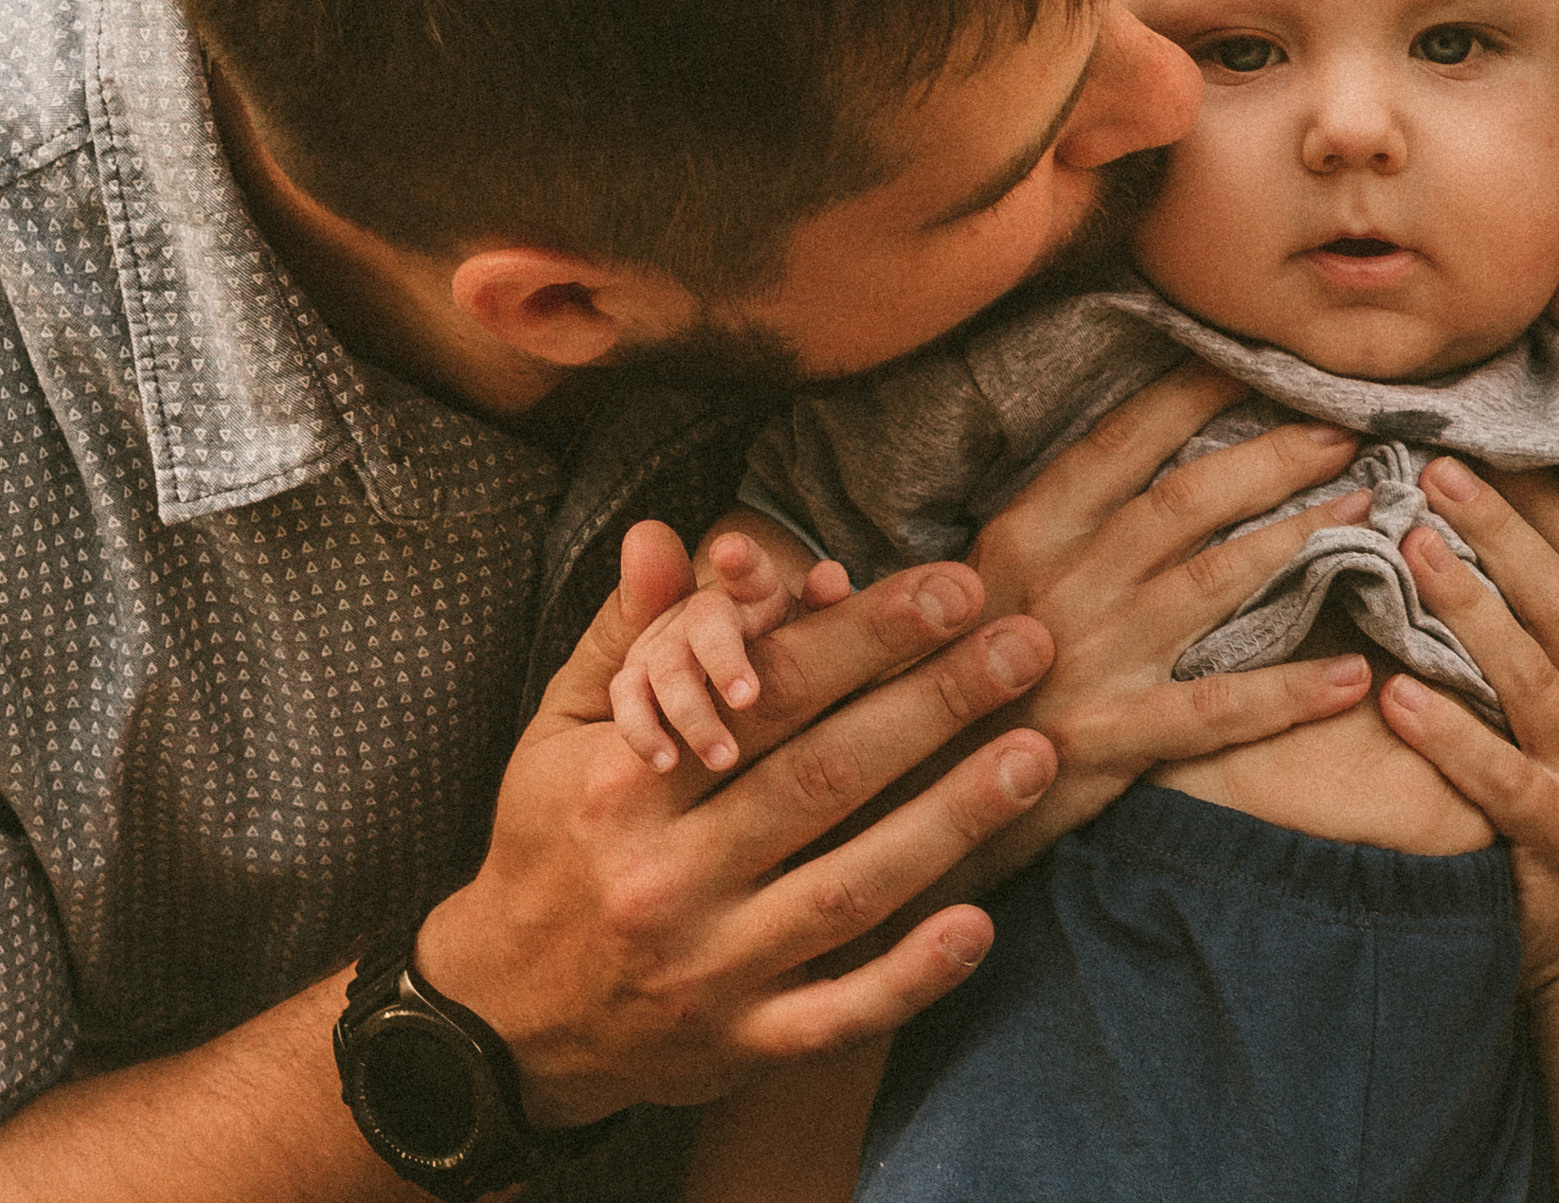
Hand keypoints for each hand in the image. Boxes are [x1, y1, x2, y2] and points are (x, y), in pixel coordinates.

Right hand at [416, 520, 1060, 1126]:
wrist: (501, 1017)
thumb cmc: (552, 844)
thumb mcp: (560, 732)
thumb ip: (627, 633)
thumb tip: (666, 535)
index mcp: (627, 787)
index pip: (769, 694)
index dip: (867, 635)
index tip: (955, 589)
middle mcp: (668, 879)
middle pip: (824, 778)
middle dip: (935, 704)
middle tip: (1027, 646)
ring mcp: (709, 970)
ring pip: (849, 890)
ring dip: (952, 821)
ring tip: (1037, 753)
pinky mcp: (740, 1044)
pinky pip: (839, 1015)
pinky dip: (912, 975)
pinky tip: (982, 924)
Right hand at [609, 529, 852, 773]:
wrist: (738, 690)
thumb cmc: (789, 658)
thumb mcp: (810, 636)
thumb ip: (824, 610)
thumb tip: (832, 575)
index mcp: (753, 592)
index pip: (748, 568)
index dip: (740, 559)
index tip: (730, 553)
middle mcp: (704, 612)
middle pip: (706, 622)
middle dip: (724, 658)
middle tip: (748, 699)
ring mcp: (665, 644)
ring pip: (670, 669)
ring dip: (695, 714)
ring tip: (724, 757)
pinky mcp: (634, 681)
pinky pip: (631, 701)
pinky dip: (645, 732)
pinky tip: (667, 762)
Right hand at [944, 362, 1380, 887]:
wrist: (894, 801)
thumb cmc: (931, 685)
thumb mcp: (963, 587)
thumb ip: (1033, 532)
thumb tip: (1106, 463)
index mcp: (1019, 534)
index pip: (1119, 440)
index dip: (1193, 394)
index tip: (1256, 361)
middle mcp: (1058, 582)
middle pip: (1186, 499)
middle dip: (1273, 456)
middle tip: (1344, 429)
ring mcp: (1088, 659)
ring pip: (1216, 581)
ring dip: (1299, 540)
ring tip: (1367, 511)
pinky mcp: (1110, 738)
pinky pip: (1219, 710)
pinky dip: (1289, 693)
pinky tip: (1352, 677)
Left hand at [1377, 457, 1558, 996]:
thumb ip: (1546, 631)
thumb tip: (1469, 522)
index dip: (1547, 502)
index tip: (1485, 445)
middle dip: (1503, 531)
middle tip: (1436, 471)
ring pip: (1535, 678)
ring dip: (1473, 609)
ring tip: (1412, 550)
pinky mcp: (1552, 838)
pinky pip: (1499, 780)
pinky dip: (1447, 735)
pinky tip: (1392, 695)